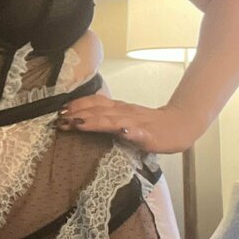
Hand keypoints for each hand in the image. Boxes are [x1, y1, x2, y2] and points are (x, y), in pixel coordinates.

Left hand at [55, 95, 196, 154]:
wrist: (180, 124)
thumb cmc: (149, 125)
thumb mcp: (124, 118)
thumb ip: (105, 118)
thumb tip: (80, 119)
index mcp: (118, 109)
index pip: (95, 103)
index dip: (77, 105)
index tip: (60, 111)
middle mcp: (124, 112)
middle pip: (98, 111)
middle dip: (77, 115)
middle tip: (59, 120)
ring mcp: (136, 123)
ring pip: (113, 120)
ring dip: (94, 122)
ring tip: (78, 124)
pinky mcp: (149, 136)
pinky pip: (139, 134)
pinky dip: (130, 132)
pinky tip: (122, 132)